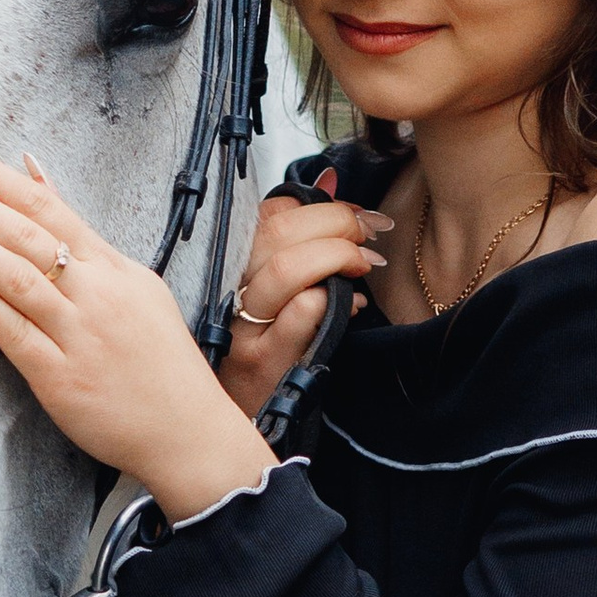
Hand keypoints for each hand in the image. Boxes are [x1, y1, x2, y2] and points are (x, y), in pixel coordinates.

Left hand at [0, 131, 275, 520]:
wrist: (189, 432)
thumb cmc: (157, 359)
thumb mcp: (131, 281)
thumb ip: (78, 231)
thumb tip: (33, 172)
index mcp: (112, 266)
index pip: (44, 205)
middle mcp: (97, 293)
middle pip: (24, 230)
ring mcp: (79, 334)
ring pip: (17, 274)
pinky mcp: (61, 378)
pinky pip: (14, 332)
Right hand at [215, 184, 390, 418]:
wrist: (242, 416)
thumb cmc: (265, 346)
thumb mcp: (275, 286)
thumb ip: (299, 232)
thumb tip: (329, 179)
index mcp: (232, 264)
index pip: (272, 212)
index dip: (322, 206)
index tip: (357, 216)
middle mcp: (228, 289)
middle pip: (279, 231)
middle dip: (337, 224)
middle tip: (368, 238)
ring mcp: (243, 326)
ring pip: (288, 267)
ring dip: (337, 258)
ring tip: (363, 267)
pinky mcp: (262, 361)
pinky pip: (302, 312)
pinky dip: (333, 302)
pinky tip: (350, 307)